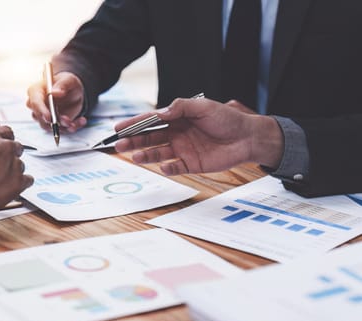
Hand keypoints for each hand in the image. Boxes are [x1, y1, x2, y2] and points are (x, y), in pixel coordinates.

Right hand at [0, 124, 33, 223]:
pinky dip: (20, 183)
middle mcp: (5, 147)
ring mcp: (14, 164)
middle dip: (8, 156)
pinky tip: (6, 187)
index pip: (7, 132)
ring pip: (20, 164)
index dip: (3, 141)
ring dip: (12, 170)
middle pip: (16, 147)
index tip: (0, 150)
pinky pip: (28, 179)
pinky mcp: (19, 181)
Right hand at [27, 71, 87, 132]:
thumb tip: (55, 92)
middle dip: (55, 122)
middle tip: (68, 121)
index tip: (49, 117)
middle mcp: (37, 105)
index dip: (41, 111)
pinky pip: (61, 130)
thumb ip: (62, 85)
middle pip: (40, 118)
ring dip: (64, 127)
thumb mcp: (68, 80)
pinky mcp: (53, 124)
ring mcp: (44, 116)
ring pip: (50, 127)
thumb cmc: (67, 83)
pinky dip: (72, 127)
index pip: (35, 102)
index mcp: (36, 91)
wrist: (73, 92)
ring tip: (76, 121)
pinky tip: (81, 121)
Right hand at [114, 98, 283, 174]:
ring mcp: (183, 150)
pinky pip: (175, 167)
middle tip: (119, 145)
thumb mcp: (203, 107)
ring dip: (146, 155)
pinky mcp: (191, 164)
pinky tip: (163, 166)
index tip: (119, 127)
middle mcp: (177, 134)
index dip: (134, 124)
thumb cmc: (227, 119)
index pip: (151, 121)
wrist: (248, 137)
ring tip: (134, 157)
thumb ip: (181, 107)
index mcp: (177, 118)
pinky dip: (168, 168)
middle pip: (150, 138)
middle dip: (133, 141)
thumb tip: (160, 112)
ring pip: (158, 153)